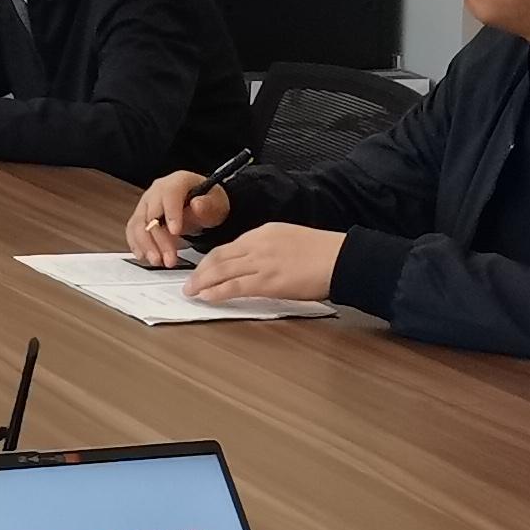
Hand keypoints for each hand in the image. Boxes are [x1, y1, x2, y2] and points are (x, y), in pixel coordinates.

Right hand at [126, 172, 231, 268]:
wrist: (202, 208)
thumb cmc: (208, 203)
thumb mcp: (216, 203)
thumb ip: (208, 205)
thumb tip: (197, 205)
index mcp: (177, 182)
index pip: (169, 195)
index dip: (171, 213)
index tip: (176, 232)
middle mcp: (157, 191)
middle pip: (152, 213)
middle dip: (159, 239)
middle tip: (170, 258)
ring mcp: (147, 204)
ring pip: (139, 224)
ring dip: (146, 245)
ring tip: (158, 260)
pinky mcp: (141, 217)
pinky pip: (133, 230)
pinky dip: (137, 244)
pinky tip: (144, 256)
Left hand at [187, 225, 341, 304]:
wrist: (340, 258)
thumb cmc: (323, 252)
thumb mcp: (291, 240)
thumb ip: (271, 248)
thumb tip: (258, 263)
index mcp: (264, 232)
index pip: (230, 246)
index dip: (212, 259)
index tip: (203, 268)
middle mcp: (257, 244)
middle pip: (219, 257)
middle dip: (200, 270)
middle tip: (189, 281)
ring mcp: (261, 262)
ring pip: (221, 271)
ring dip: (202, 282)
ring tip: (191, 291)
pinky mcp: (267, 282)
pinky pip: (234, 286)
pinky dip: (217, 292)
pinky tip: (207, 296)